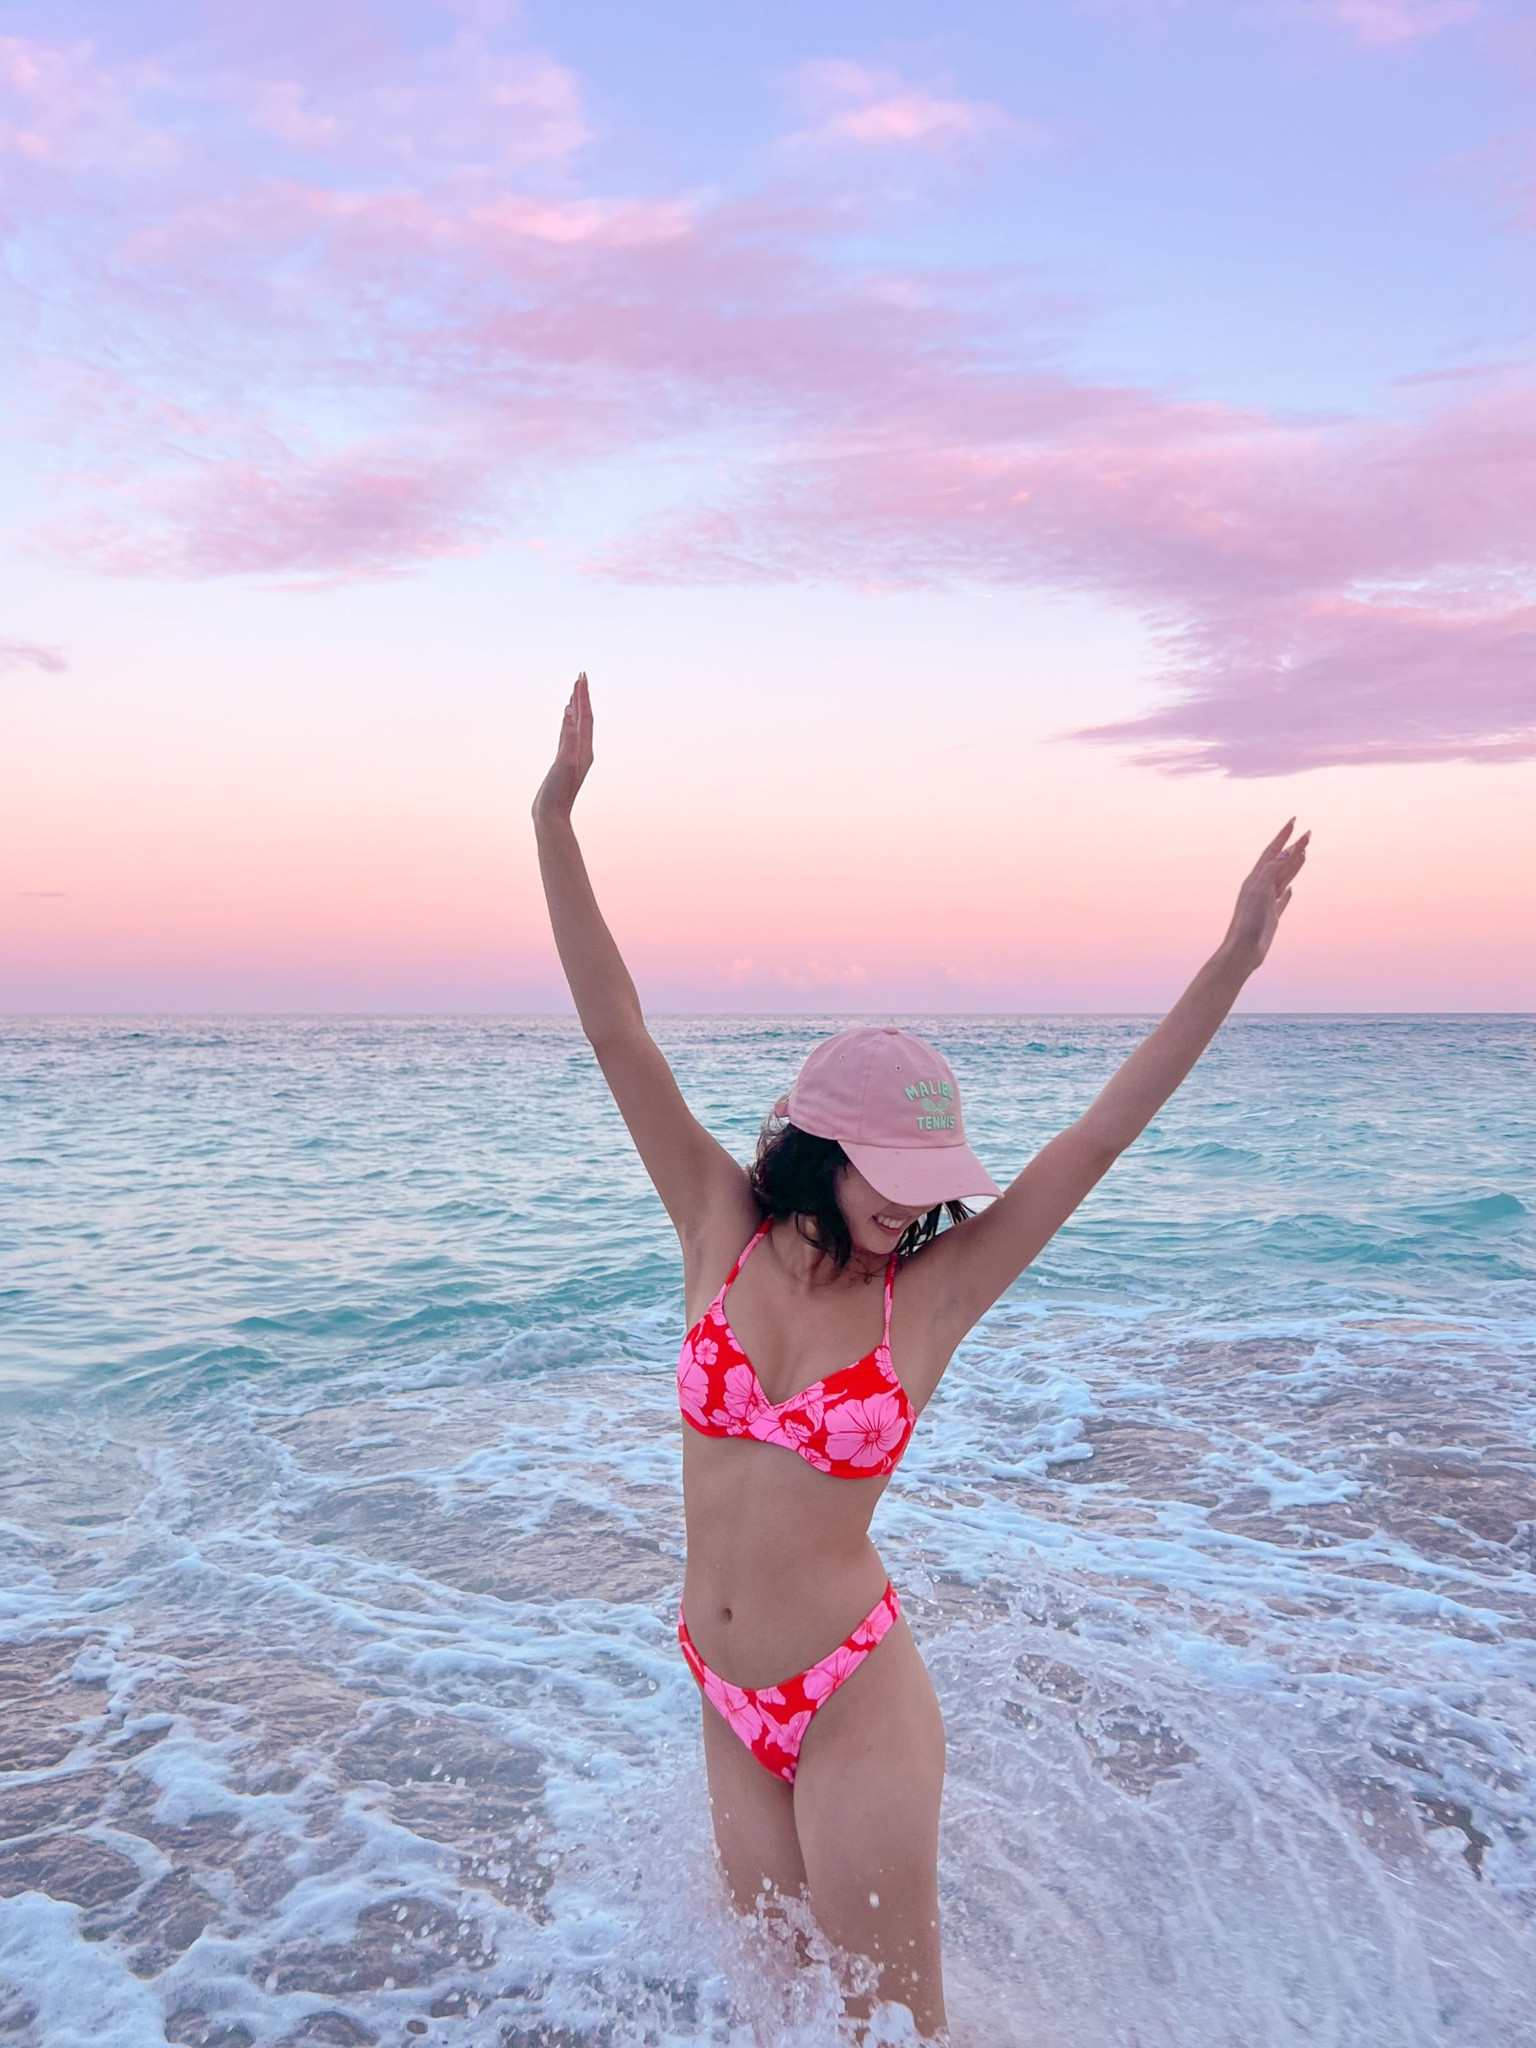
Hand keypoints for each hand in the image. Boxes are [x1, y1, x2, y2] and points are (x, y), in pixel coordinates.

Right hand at [532, 672, 593, 824]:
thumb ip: (568, 738)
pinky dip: (567, 723)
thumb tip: (569, 713)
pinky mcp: (563, 762)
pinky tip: (565, 720)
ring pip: (577, 726)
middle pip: (584, 718)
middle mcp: (582, 751)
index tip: (581, 678)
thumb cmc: (558, 793)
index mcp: (584, 750)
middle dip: (582, 697)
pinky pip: (568, 736)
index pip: (586, 717)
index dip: (584, 697)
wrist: (552, 817)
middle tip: (580, 677)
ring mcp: (573, 757)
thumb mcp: (564, 763)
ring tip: (574, 693)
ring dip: (576, 709)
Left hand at [1221, 819, 1309, 970]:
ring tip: (1305, 851)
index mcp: (1255, 879)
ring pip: (1283, 878)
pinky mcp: (1271, 917)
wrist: (1242, 951)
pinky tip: (1291, 889)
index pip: (1272, 852)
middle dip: (1293, 847)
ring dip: (1294, 864)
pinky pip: (1281, 900)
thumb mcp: (1258, 892)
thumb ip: (1270, 871)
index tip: (1294, 821)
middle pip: (1280, 862)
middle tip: (1308, 834)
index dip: (1283, 836)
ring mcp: (1266, 902)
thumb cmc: (1247, 923)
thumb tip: (1285, 852)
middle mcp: (1260, 887)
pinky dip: (1288, 892)